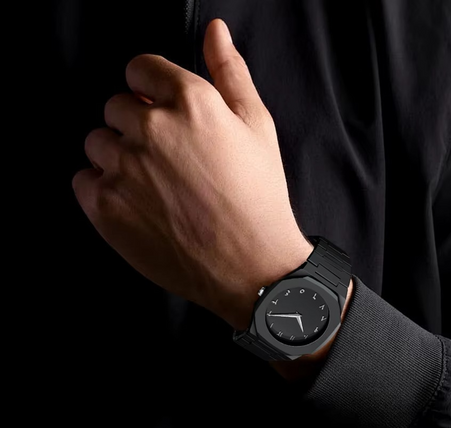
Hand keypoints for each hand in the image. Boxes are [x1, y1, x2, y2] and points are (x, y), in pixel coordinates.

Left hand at [73, 18, 312, 330]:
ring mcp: (125, 169)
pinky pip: (84, 180)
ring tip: (152, 184)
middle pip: (116, 106)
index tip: (159, 108)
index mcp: (190, 102)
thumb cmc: (259, 199)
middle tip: (166, 157)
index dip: (150, 88)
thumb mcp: (258, 128)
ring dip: (118, 155)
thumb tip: (215, 31)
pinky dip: (102, 187)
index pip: (140, 68)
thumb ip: (231, 73)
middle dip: (136, 124)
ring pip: (97, 143)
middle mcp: (151, 129)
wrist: (250, 266)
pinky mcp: (106, 208)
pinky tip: (136, 203)